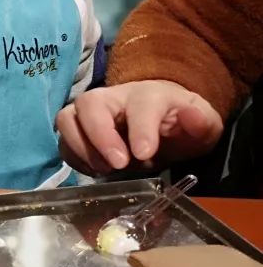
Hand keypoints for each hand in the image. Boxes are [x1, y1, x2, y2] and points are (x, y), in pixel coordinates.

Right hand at [56, 80, 223, 175]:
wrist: (162, 122)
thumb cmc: (180, 125)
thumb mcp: (203, 126)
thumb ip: (201, 122)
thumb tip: (192, 116)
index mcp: (147, 95)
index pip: (140, 105)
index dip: (140, 129)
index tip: (144, 155)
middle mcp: (112, 98)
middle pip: (90, 103)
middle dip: (100, 135)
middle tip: (118, 164)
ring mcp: (90, 113)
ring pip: (66, 118)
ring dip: (80, 146)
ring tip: (105, 169)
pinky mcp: (77, 131)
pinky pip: (63, 141)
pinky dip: (74, 157)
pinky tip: (95, 171)